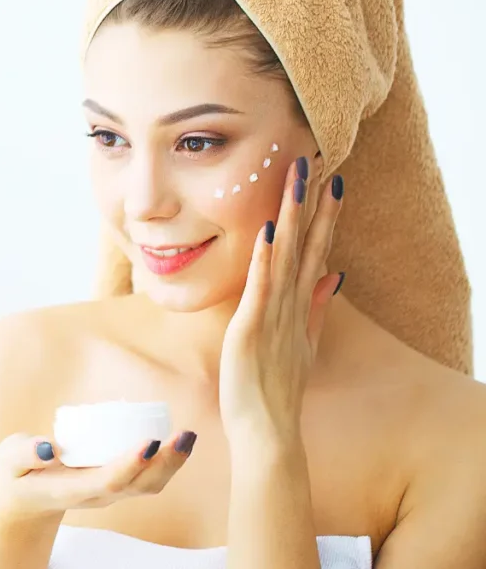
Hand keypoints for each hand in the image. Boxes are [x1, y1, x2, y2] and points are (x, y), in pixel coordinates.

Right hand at [0, 431, 196, 522]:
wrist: (22, 501)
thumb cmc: (15, 475)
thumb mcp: (6, 461)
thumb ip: (22, 452)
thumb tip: (48, 447)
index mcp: (70, 490)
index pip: (107, 481)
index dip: (130, 464)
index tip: (149, 441)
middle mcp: (96, 496)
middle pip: (139, 487)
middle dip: (166, 463)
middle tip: (184, 435)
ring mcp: (108, 495)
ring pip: (148, 486)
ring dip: (172, 464)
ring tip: (187, 436)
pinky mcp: (115, 486)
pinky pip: (147, 480)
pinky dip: (166, 461)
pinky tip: (175, 440)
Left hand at [219, 156, 345, 446]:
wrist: (267, 428)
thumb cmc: (277, 385)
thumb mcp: (304, 340)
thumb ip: (318, 307)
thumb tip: (334, 275)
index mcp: (300, 304)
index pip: (314, 249)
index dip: (322, 214)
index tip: (328, 179)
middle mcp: (292, 303)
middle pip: (304, 244)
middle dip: (309, 202)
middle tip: (313, 160)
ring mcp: (275, 315)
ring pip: (285, 256)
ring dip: (291, 217)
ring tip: (296, 180)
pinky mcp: (253, 329)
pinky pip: (260, 288)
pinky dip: (264, 260)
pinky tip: (268, 231)